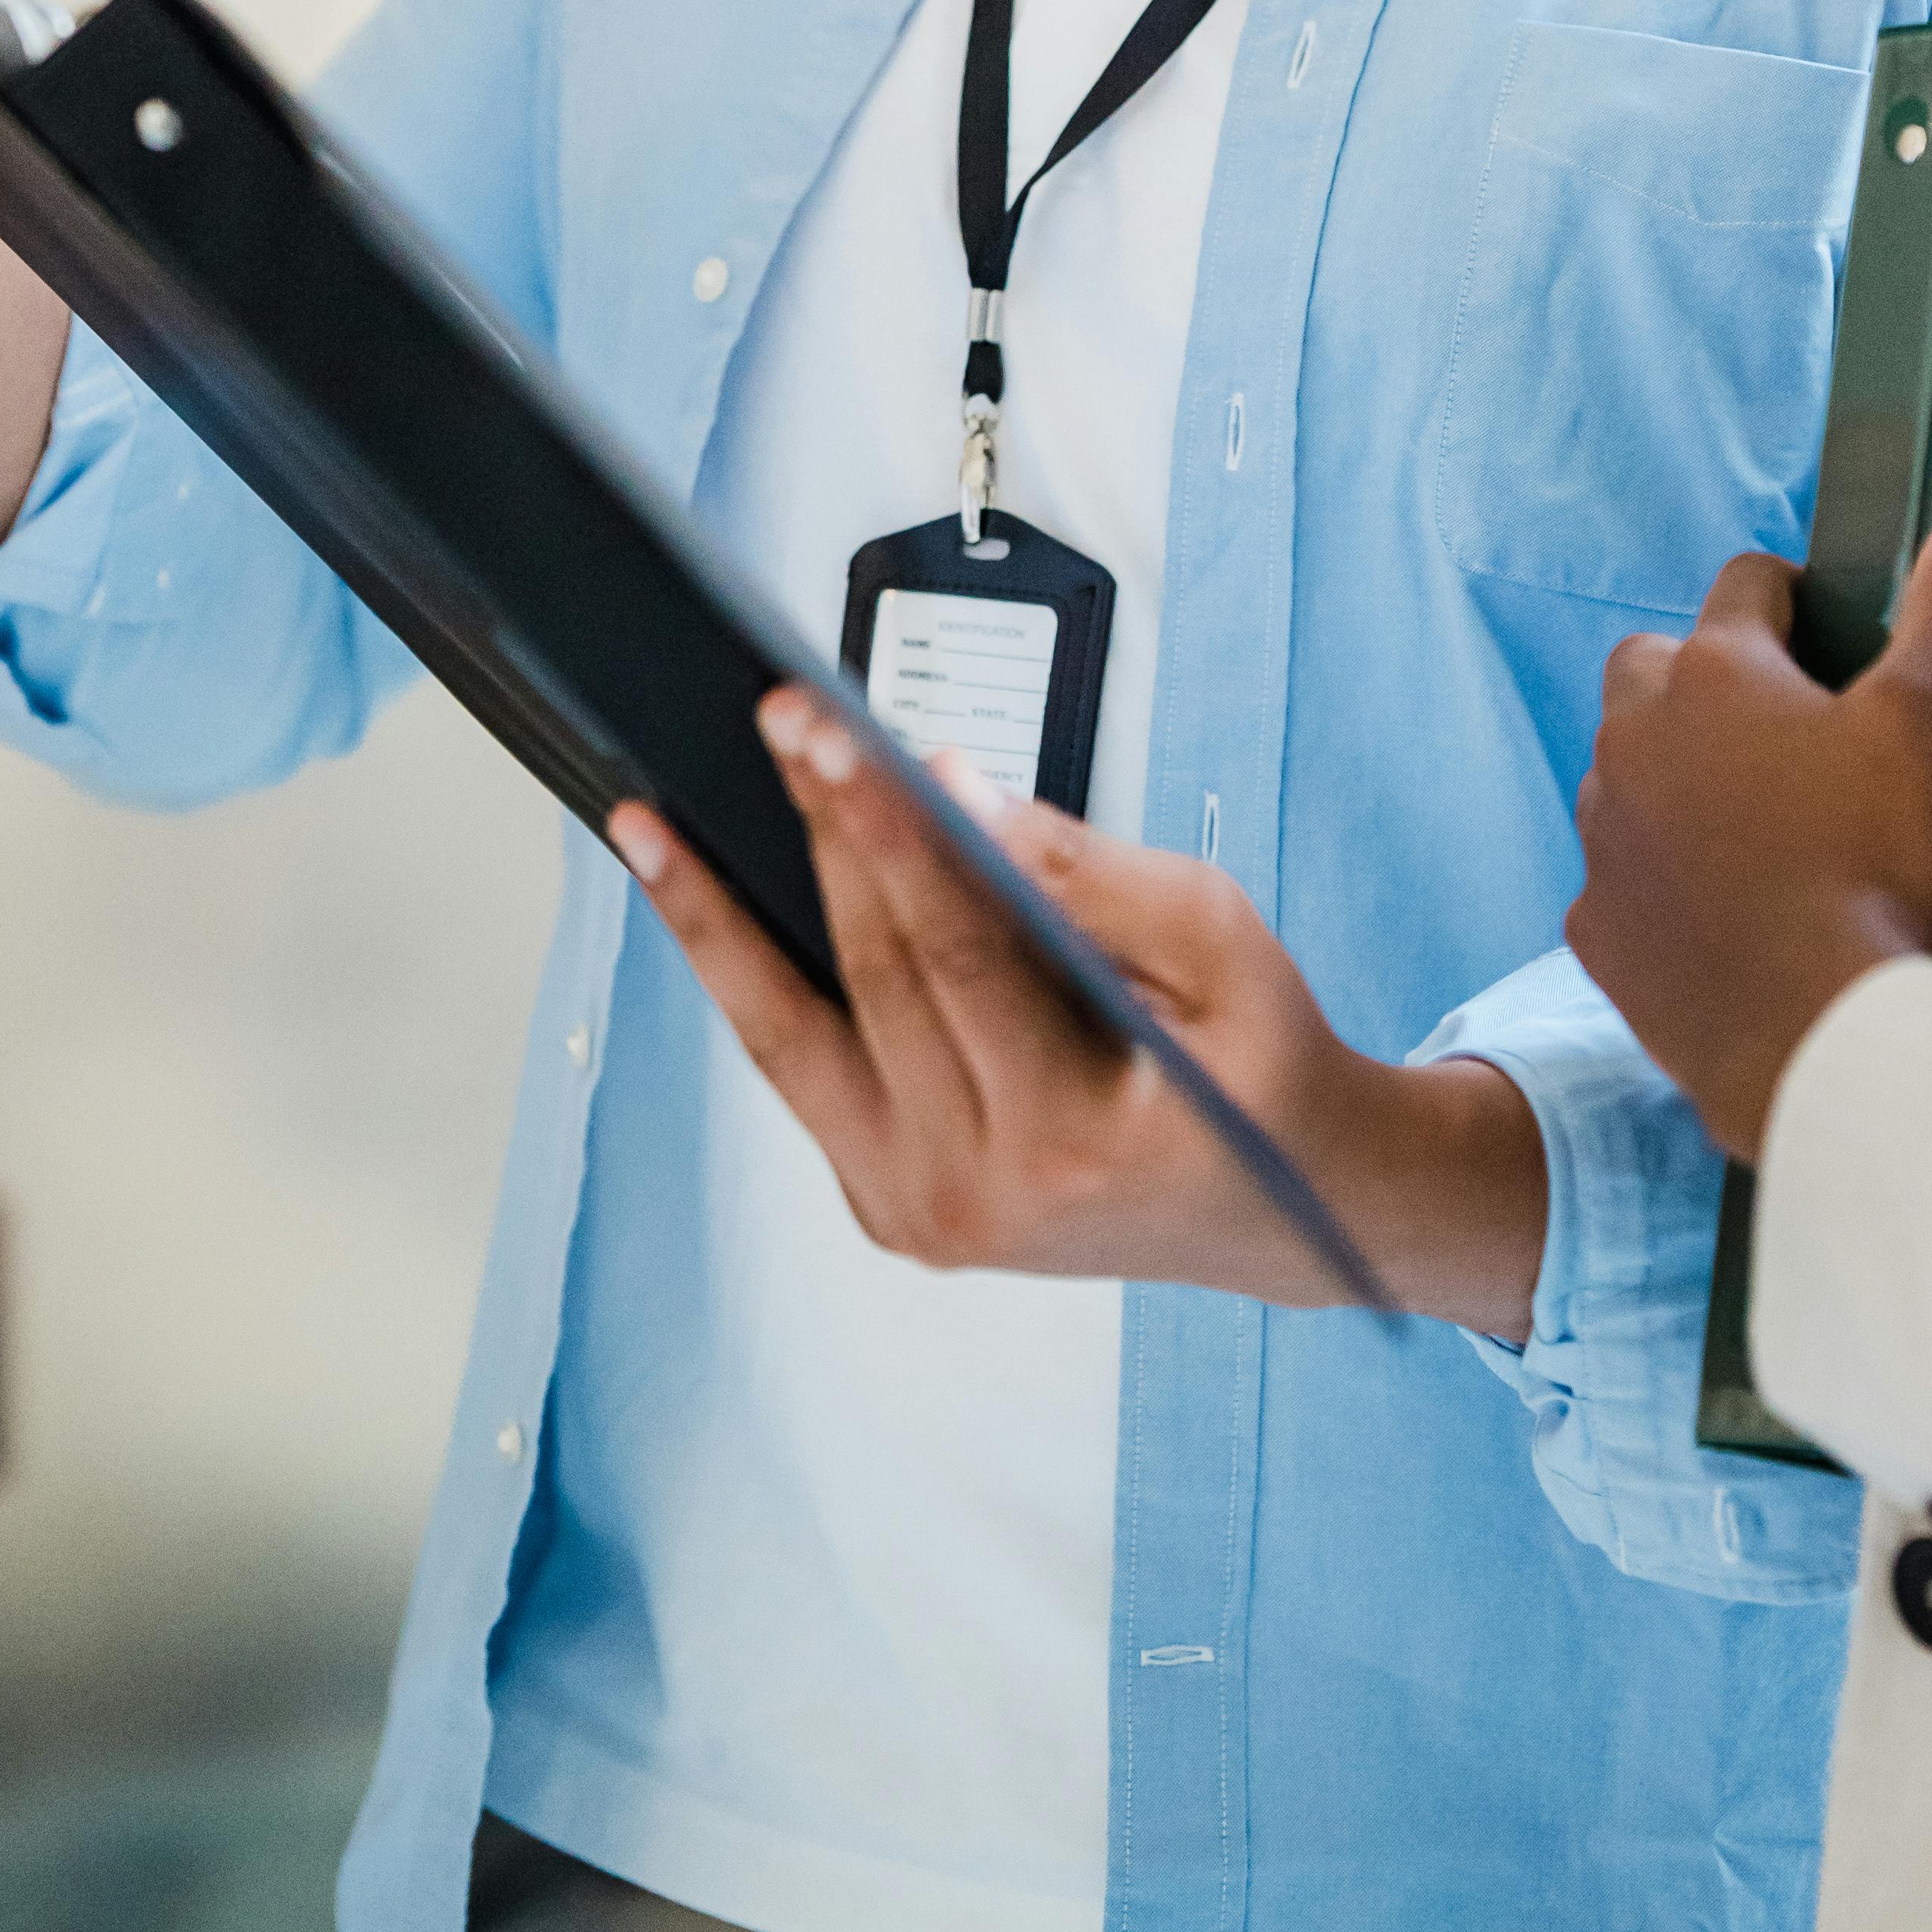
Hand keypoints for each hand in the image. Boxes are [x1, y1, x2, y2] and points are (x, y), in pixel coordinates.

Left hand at [614, 697, 1547, 1332]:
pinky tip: (706, 902)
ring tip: (650, 828)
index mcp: (1069, 1141)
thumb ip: (1083, 870)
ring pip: (794, 1035)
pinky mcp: (887, 1204)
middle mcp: (972, 1196)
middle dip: (820, 829)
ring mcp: (917, 1211)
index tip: (828, 732)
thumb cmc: (1258, 1064)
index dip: (886, 828)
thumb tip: (955, 792)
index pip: (956, 949)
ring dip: (719, 917)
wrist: (1281, 1206)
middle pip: (871, 974)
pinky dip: (752, 979)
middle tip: (777, 720)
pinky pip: (803, 1072)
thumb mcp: (1220, 943)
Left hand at [1564, 479, 1931, 1158]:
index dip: (1795, 604)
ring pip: (1626, 770)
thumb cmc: (1880, 869)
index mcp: (1713, 671)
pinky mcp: (1594, 924)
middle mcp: (1631, 737)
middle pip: (1659, 668)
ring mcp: (1602, 833)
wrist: (1824, 1039)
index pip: (1748, 584)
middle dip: (1712, 685)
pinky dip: (1659, 880)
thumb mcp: (1925, 720)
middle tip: (1792, 741)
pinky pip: (1617, 876)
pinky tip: (1726, 914)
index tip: (1830, 641)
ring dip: (1678, 780)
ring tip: (1765, 831)